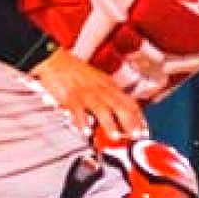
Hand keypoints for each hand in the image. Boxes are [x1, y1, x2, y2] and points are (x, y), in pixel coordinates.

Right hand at [30, 47, 146, 141]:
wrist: (54, 60)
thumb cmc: (75, 71)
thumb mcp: (98, 80)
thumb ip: (108, 95)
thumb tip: (119, 112)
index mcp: (109, 85)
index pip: (129, 102)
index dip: (139, 117)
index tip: (144, 129)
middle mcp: (100, 89)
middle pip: (119, 106)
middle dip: (129, 122)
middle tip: (135, 136)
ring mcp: (86, 93)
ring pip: (101, 109)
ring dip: (109, 123)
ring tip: (114, 137)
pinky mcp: (70, 97)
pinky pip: (78, 111)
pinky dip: (82, 121)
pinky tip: (85, 131)